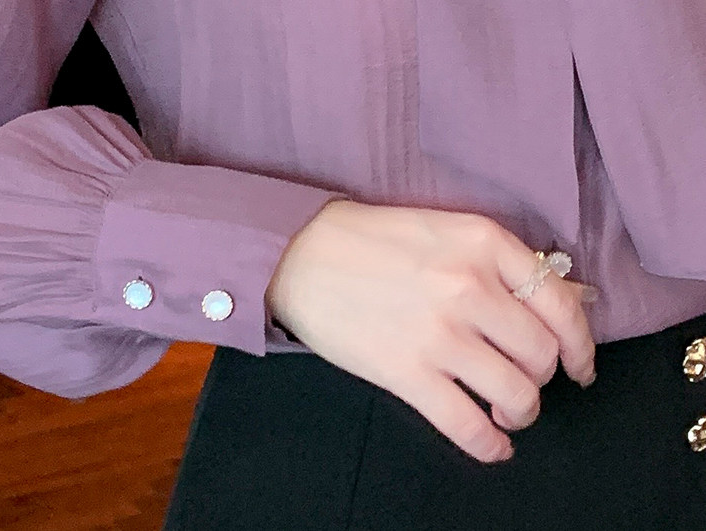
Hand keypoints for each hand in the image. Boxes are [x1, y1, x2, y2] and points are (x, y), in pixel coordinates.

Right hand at [266, 200, 595, 462]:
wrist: (301, 253)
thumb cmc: (372, 240)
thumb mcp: (447, 231)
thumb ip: (501, 264)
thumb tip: (558, 301)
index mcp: (485, 243)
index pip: (561, 303)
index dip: (581, 344)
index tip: (580, 366)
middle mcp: (470, 287)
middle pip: (542, 355)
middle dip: (543, 378)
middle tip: (526, 382)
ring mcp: (439, 333)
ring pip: (516, 394)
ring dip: (522, 412)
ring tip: (509, 412)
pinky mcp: (405, 372)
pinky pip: (467, 425)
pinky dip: (490, 445)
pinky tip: (493, 445)